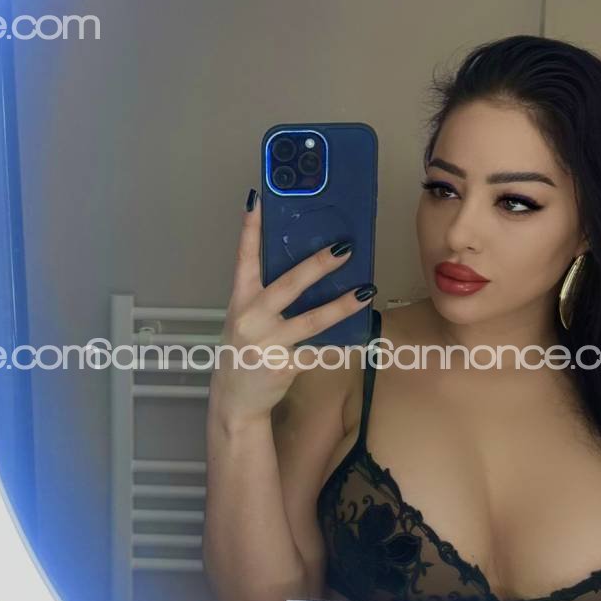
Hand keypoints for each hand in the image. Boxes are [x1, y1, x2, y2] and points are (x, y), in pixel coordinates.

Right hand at [208, 188, 375, 423]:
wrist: (234, 400)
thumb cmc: (244, 352)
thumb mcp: (245, 319)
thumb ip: (266, 296)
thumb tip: (306, 269)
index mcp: (240, 300)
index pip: (244, 258)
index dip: (251, 229)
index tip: (259, 200)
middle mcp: (251, 318)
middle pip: (288, 285)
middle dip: (317, 265)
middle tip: (344, 247)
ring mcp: (267, 343)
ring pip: (311, 321)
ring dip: (341, 305)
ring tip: (366, 291)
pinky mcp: (283, 366)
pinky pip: (319, 353)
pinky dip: (342, 346)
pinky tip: (362, 338)